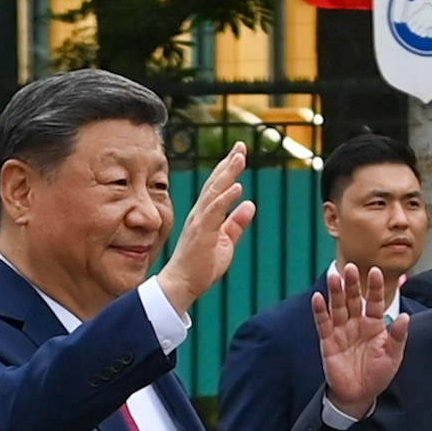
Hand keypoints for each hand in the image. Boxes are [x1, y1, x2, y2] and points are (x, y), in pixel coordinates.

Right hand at [154, 143, 257, 314]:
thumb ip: (236, 224)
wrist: (182, 285)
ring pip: (215, 192)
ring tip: (240, 157)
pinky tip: (237, 187)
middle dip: (229, 163)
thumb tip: (249, 205)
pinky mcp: (201, 232)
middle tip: (241, 145)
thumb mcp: (225, 243)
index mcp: (206, 215)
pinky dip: (226, 198)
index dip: (229, 169)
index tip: (239, 152)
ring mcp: (200, 221)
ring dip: (228, 173)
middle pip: (216, 183)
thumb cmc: (200, 266)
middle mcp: (201, 214)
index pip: (218, 187)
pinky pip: (215, 212)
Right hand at [315, 263, 409, 418]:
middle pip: (354, 299)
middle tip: (352, 267)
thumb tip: (406, 317)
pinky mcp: (328, 341)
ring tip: (335, 277)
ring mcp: (342, 331)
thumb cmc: (377, 374)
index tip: (376, 271)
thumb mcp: (393, 356)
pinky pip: (323, 323)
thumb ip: (398, 336)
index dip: (375, 287)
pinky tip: (318, 298)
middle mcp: (357, 323)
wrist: (359, 395)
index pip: (376, 301)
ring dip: (336, 292)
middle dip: (353, 284)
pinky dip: (320, 311)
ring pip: (338, 307)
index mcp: (375, 325)